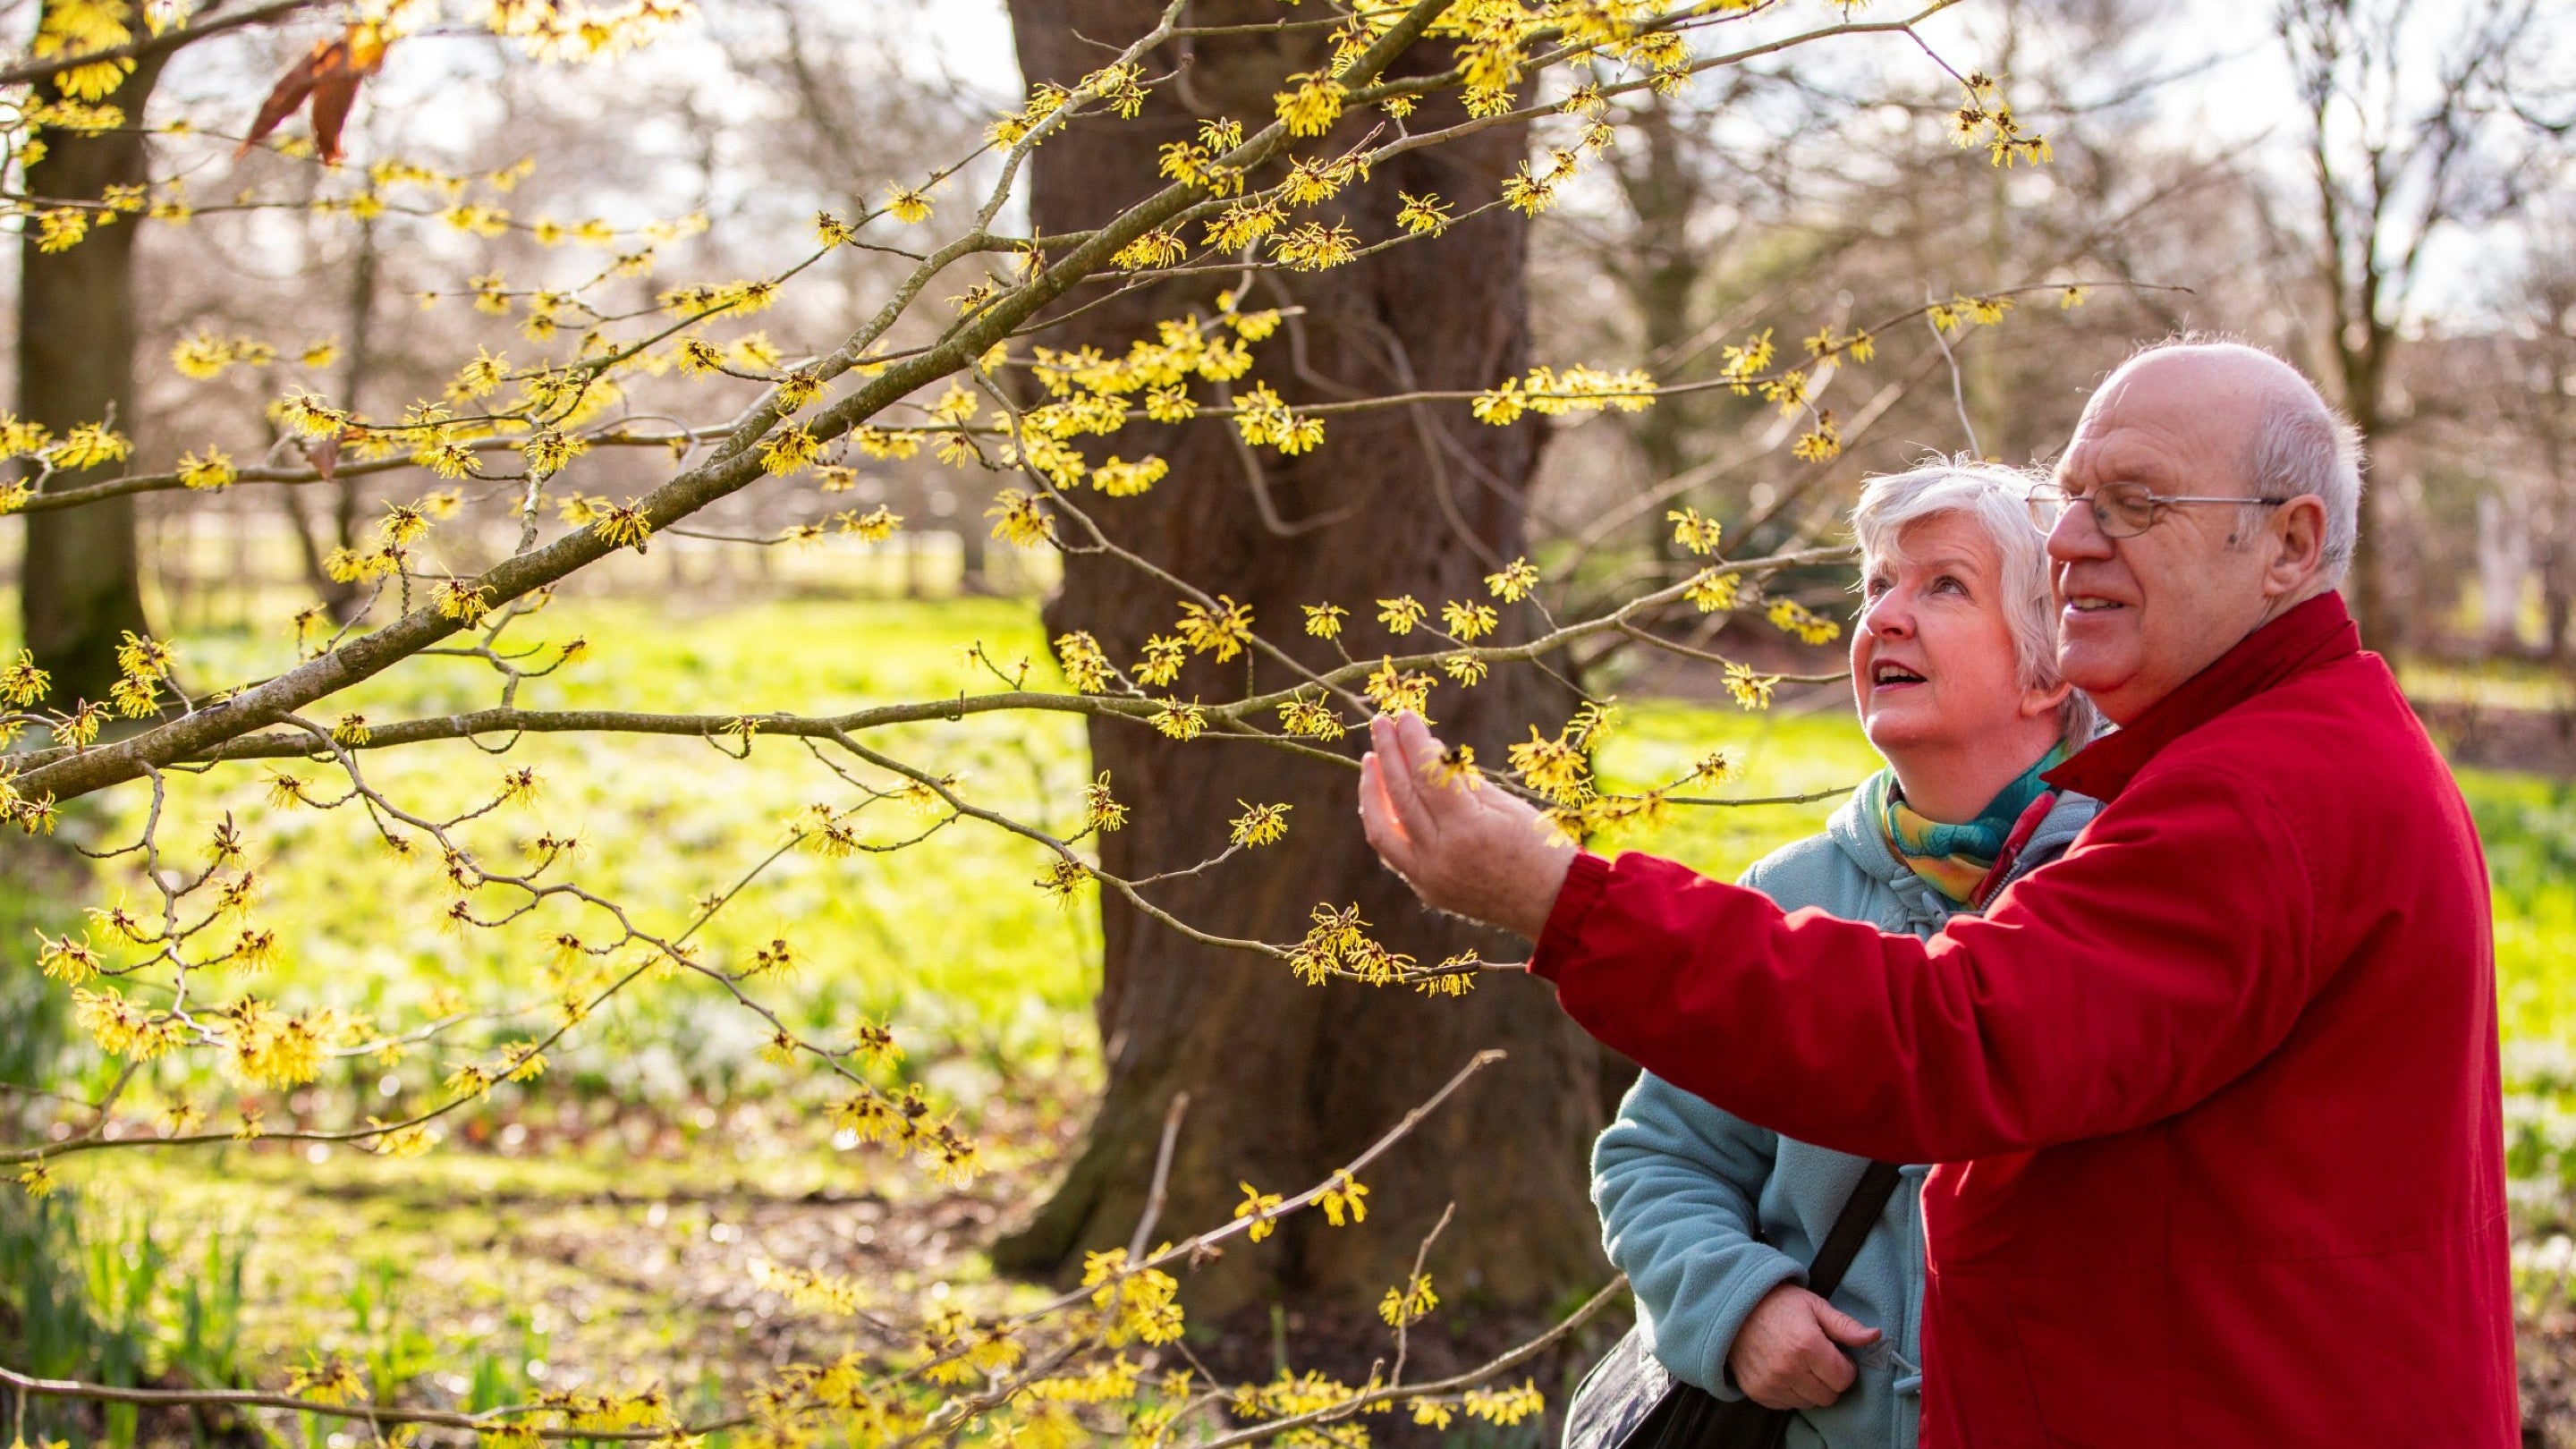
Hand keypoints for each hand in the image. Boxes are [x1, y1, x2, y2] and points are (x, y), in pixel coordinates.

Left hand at [1357, 711, 1575, 940]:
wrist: (1554, 905)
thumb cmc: (1540, 847)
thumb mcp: (1506, 806)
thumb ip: (1461, 782)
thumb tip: (1426, 752)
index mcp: (1468, 830)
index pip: (1428, 774)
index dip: (1413, 741)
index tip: (1404, 715)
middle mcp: (1441, 856)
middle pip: (1400, 796)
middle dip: (1388, 754)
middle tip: (1381, 723)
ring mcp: (1429, 878)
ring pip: (1382, 830)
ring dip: (1372, 791)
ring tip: (1371, 759)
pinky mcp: (1427, 890)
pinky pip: (1393, 852)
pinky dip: (1385, 821)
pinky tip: (1384, 797)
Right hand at [1725, 1283, 1881, 1411]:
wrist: (1734, 1308)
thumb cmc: (1778, 1304)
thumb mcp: (1815, 1306)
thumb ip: (1846, 1326)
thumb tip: (1874, 1336)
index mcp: (1807, 1345)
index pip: (1843, 1378)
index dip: (1845, 1367)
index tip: (1836, 1355)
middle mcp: (1788, 1368)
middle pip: (1829, 1396)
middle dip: (1830, 1380)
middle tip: (1819, 1360)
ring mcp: (1770, 1382)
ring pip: (1809, 1403)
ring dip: (1811, 1388)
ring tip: (1801, 1364)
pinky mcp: (1757, 1391)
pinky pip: (1788, 1405)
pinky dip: (1791, 1392)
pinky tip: (1785, 1371)